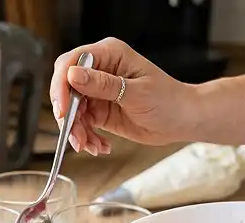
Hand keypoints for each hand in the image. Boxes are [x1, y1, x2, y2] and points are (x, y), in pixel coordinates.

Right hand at [49, 38, 195, 155]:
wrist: (183, 120)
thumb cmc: (169, 100)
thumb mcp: (136, 92)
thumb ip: (103, 85)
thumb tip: (73, 75)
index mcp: (109, 54)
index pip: (71, 63)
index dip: (62, 86)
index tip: (63, 110)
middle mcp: (100, 70)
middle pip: (66, 88)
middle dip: (68, 114)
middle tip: (75, 135)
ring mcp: (98, 91)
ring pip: (72, 110)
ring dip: (77, 131)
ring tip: (90, 146)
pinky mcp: (99, 110)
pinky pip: (82, 124)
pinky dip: (87, 137)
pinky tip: (100, 146)